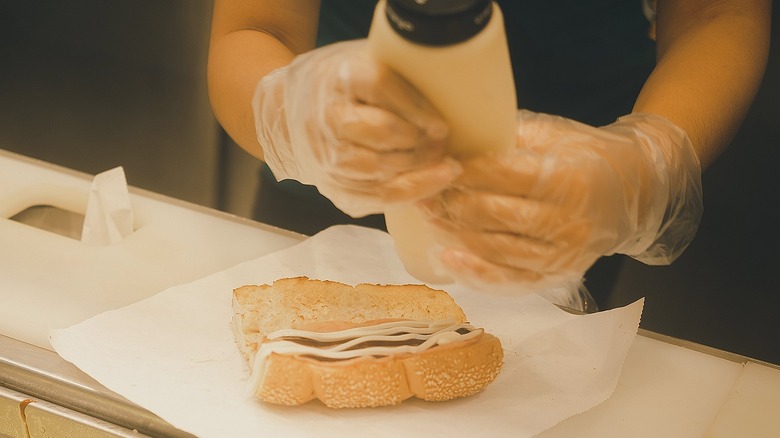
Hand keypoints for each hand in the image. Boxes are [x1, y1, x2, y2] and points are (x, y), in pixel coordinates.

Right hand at [252, 40, 460, 216]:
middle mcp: (327, 115)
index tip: (442, 124)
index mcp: (339, 76)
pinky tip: (431, 184)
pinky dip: (407, 193)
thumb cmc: (342, 84)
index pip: (379, 86)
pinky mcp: (331, 183)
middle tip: (445, 145)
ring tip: (445, 167)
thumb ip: (398, 73)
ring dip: (417, 171)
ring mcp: (325, 153)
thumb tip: (455, 87)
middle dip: (420, 143)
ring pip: (377, 170)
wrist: (288, 112)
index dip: (416, 108)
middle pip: (381, 132)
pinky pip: (373, 196)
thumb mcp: (364, 61)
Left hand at [419, 110, 702, 290]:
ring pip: (499, 249)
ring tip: (427, 217)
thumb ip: (509, 138)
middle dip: (453, 203)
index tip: (439, 162)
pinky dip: (477, 273)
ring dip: (456, 234)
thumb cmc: (583, 156)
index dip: (468, 171)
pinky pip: (511, 281)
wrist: (630, 193)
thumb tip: (455, 139)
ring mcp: (564, 255)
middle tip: (422, 190)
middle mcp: (570, 223)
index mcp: (571, 180)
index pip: (508, 176)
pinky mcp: (557, 277)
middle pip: (498, 215)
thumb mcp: (554, 135)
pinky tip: (448, 258)